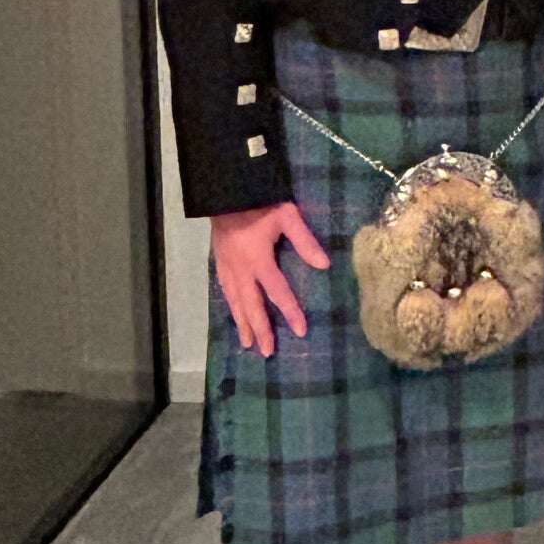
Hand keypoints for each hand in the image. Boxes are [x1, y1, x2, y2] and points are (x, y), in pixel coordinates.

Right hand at [211, 200, 330, 356]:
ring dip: (242, 324)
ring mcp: (227, 267)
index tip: (300, 331)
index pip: (277, 292)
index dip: (290, 312)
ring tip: (248, 344)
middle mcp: (241, 269)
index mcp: (259, 260)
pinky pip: (224, 291)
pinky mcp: (218, 262)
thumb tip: (324, 265)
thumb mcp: (287, 216)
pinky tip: (233, 314)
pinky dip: (230, 306)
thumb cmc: (260, 202)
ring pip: (235, 302)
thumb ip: (305, 241)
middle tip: (267, 353)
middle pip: (251, 306)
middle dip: (261, 330)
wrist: (226, 191)